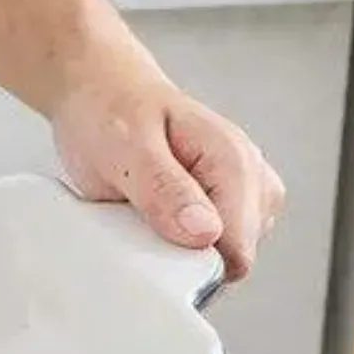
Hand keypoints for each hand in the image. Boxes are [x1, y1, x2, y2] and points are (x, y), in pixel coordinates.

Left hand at [52, 75, 284, 282]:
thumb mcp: (126, 148)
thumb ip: (165, 190)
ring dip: (179, 248)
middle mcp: (251, 178)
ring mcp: (242, 194)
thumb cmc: (111, 112)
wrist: (102, 91)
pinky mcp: (225, 205)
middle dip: (183, 254)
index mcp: (235, 162)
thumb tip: (205, 233)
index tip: (154, 247)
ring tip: (144, 210)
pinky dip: (176, 242)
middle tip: (140, 218)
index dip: (192, 262)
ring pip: (222, 257)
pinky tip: (154, 215)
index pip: (238, 250)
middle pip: (232, 259)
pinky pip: (207, 246)